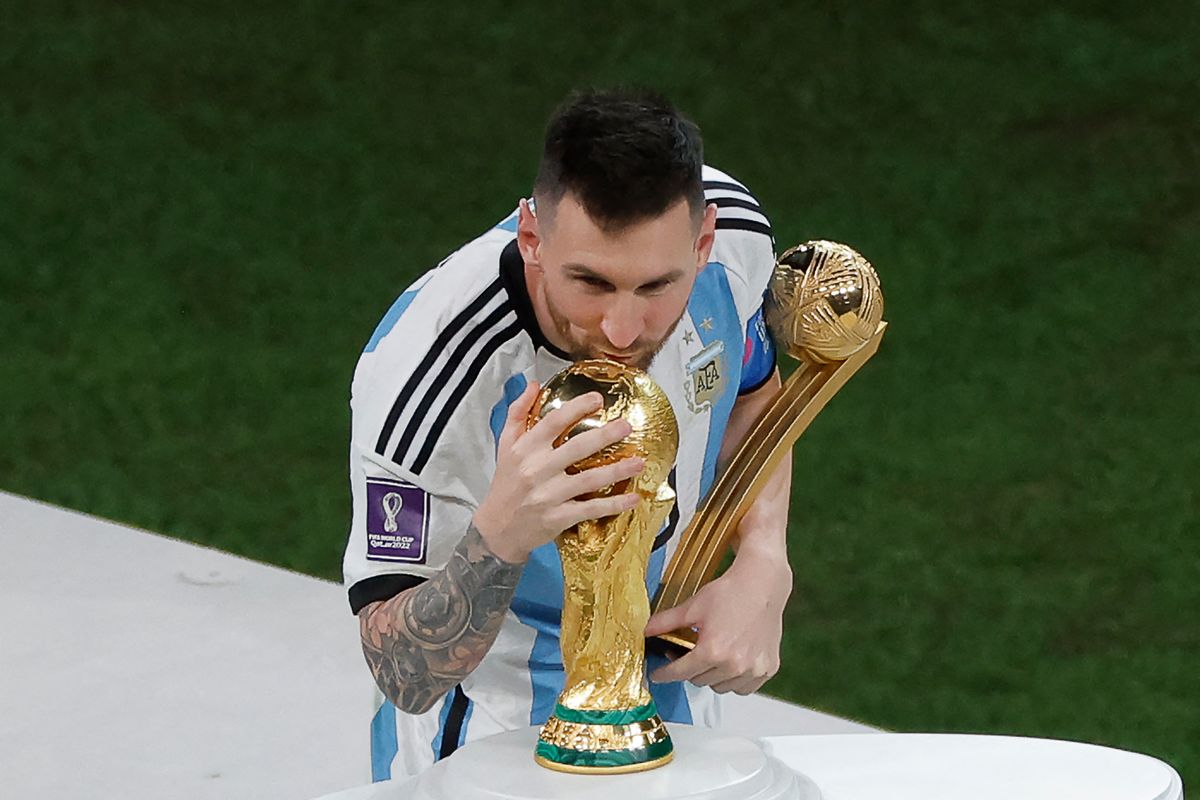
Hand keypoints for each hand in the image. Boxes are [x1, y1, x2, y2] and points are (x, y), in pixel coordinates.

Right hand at [473, 381, 644, 562]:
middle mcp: (537, 470)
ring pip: (589, 479)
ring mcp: (549, 495)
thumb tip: (533, 384)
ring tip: (640, 462)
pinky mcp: (559, 517)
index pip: (553, 422)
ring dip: (617, 471)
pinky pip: (591, 509)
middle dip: (605, 436)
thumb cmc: (505, 482)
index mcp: (526, 448)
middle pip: (576, 448)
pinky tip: (633, 498)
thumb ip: (518, 412)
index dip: (577, 408)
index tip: (598, 399)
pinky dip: (614, 504)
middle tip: (627, 426)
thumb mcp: (505, 445)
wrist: (497, 528)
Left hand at [644, 551, 791, 694]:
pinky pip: (743, 688)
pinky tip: (731, 663)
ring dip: (712, 676)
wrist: (761, 584)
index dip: (664, 674)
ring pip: (720, 687)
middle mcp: (734, 665)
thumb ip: (665, 622)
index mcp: (713, 651)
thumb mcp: (692, 607)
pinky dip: (734, 680)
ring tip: (712, 656)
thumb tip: (645, 630)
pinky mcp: (767, 669)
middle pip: (699, 680)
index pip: (680, 673)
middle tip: (689, 653)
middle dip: (689, 669)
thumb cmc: (731, 592)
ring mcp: (752, 669)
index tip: (658, 675)